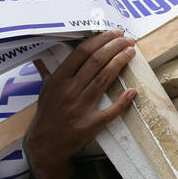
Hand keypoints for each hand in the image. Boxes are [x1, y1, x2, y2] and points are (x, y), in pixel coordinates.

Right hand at [23, 30, 137, 178]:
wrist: (46, 144)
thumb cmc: (48, 114)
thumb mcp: (45, 89)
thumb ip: (48, 70)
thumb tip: (46, 51)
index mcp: (58, 79)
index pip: (82, 52)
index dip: (100, 40)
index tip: (113, 34)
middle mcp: (69, 91)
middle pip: (96, 61)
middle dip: (114, 46)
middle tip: (127, 40)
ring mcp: (81, 107)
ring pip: (104, 79)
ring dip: (120, 62)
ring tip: (131, 52)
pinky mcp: (91, 124)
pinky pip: (110, 111)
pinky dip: (123, 101)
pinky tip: (133, 90)